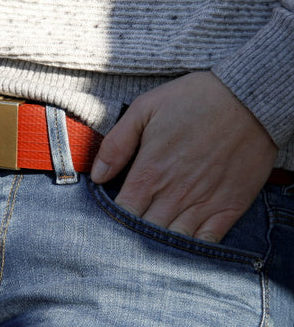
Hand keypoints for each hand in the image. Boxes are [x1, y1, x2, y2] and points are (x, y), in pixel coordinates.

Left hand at [90, 71, 276, 242]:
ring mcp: (203, 203)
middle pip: (145, 232)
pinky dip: (192, 247)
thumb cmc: (193, 100)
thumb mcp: (144, 109)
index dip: (113, 219)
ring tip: (151, 241)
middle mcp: (174, 194)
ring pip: (173, 241)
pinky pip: (207, 241)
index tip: (109, 217)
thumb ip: (116, 144)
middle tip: (127, 232)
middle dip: (133, 234)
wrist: (249, 99)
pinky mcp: (230, 206)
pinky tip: (182, 243)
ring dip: (160, 244)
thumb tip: (97, 176)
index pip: (122, 213)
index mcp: (149, 172)